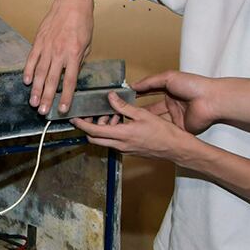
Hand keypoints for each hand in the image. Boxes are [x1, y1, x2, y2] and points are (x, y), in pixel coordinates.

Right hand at [23, 0, 94, 115]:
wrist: (72, 3)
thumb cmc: (82, 23)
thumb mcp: (87, 44)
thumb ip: (79, 61)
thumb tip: (71, 76)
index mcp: (74, 54)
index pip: (70, 81)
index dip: (66, 97)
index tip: (62, 110)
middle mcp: (59, 52)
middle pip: (52, 80)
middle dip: (47, 98)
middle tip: (43, 112)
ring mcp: (47, 47)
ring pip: (40, 72)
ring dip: (36, 89)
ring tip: (33, 102)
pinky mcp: (38, 41)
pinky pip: (32, 59)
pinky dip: (29, 71)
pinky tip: (27, 82)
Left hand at [68, 92, 197, 163]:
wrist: (175, 148)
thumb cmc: (163, 132)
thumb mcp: (142, 114)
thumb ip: (123, 107)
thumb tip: (110, 98)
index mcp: (121, 135)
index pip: (93, 131)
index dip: (81, 125)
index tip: (74, 119)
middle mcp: (119, 145)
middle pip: (94, 138)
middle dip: (89, 127)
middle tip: (93, 115)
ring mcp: (124, 149)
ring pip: (104, 140)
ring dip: (103, 129)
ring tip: (113, 116)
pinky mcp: (129, 151)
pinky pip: (114, 142)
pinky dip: (112, 133)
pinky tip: (121, 123)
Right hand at [132, 70, 219, 134]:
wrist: (210, 100)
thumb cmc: (194, 85)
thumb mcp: (168, 78)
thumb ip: (150, 81)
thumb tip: (134, 85)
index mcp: (170, 90)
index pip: (150, 92)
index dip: (138, 94)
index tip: (125, 97)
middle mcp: (172, 103)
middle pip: (151, 108)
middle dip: (138, 110)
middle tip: (123, 112)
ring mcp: (175, 116)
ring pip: (156, 120)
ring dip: (145, 121)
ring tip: (129, 123)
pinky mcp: (178, 128)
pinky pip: (164, 129)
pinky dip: (155, 130)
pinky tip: (143, 131)